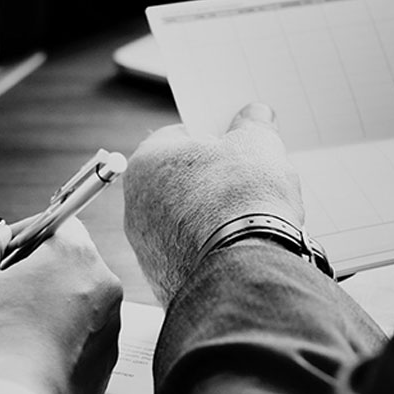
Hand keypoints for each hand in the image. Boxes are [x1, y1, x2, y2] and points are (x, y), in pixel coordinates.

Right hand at [0, 217, 122, 393]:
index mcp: (76, 256)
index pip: (53, 224)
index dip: (17, 237)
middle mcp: (101, 289)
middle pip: (48, 273)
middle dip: (1, 288)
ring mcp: (105, 331)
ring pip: (50, 311)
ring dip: (9, 319)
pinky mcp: (100, 367)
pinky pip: (63, 344)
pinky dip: (33, 346)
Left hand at [123, 103, 303, 304]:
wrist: (244, 270)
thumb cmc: (243, 199)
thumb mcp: (257, 144)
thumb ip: (253, 124)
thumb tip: (255, 115)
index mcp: (147, 161)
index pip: (178, 135)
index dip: (212, 136)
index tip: (235, 142)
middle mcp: (135, 204)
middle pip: (178, 179)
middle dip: (211, 177)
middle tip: (245, 178)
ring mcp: (145, 246)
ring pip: (182, 219)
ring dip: (210, 215)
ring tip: (248, 215)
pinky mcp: (161, 277)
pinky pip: (187, 253)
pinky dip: (209, 248)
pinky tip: (238, 246)